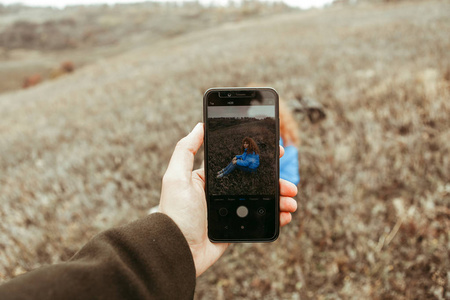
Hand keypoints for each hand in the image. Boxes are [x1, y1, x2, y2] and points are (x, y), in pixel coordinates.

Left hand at [159, 123, 297, 276]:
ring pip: (262, 200)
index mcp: (210, 179)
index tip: (276, 153)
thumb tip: (199, 126)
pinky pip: (260, 220)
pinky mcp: (236, 229)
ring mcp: (231, 211)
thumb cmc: (175, 213)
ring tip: (292, 201)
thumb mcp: (176, 177)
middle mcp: (222, 193)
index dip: (258, 158)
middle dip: (275, 181)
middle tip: (288, 183)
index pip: (239, 163)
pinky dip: (275, 217)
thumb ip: (186, 150)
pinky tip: (285, 215)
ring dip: (280, 199)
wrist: (177, 250)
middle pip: (256, 182)